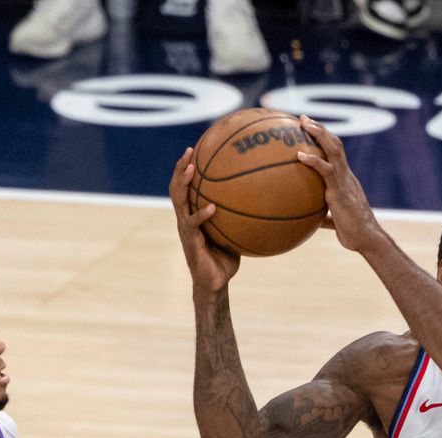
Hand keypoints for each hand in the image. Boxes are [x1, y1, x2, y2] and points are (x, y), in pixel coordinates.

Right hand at [169, 147, 240, 295]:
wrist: (215, 283)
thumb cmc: (226, 259)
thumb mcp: (235, 234)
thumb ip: (240, 219)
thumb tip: (264, 203)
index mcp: (192, 214)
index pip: (186, 186)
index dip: (187, 168)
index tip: (195, 149)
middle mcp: (185, 219)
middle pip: (177, 187)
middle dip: (180, 168)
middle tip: (189, 151)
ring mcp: (186, 230)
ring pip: (179, 201)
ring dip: (183, 183)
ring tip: (191, 169)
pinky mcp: (190, 242)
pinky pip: (193, 225)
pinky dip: (202, 215)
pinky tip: (211, 207)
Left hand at [295, 116, 385, 254]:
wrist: (367, 239)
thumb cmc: (353, 233)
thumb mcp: (335, 221)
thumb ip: (324, 216)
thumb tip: (309, 220)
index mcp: (345, 180)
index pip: (336, 153)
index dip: (325, 138)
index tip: (310, 128)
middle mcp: (346, 176)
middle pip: (335, 144)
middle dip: (320, 128)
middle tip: (303, 118)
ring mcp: (344, 181)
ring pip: (333, 150)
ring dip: (319, 134)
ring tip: (303, 123)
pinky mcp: (340, 191)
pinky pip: (326, 171)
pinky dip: (313, 161)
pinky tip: (299, 155)